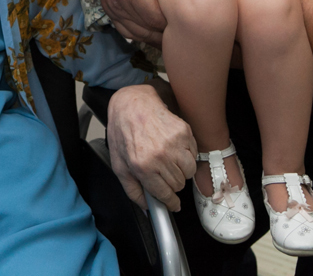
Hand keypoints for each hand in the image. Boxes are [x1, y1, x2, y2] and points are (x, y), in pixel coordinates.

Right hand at [75, 0, 208, 45]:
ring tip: (169, 37)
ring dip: (151, 36)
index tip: (186, 21)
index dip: (172, 23)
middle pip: (146, 29)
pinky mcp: (107, 5)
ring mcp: (112, 5)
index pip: (156, 18)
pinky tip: (150, 32)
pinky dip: (137, 32)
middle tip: (183, 33)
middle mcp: (120, 0)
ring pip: (134, 32)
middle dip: (164, 33)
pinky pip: (123, 28)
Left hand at [107, 83, 196, 210]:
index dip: (170, 202)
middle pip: (179, 184)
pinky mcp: (184, 132)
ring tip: (169, 160)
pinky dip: (187, 155)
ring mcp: (174, 143)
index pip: (165, 194)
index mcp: (142, 166)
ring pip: (189, 171)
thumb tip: (146, 208)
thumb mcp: (119, 164)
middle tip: (163, 172)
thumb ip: (132, 190)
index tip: (174, 204)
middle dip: (172, 183)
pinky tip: (173, 147)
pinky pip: (194, 154)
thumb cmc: (124, 132)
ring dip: (182, 170)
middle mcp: (159, 156)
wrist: (133, 104)